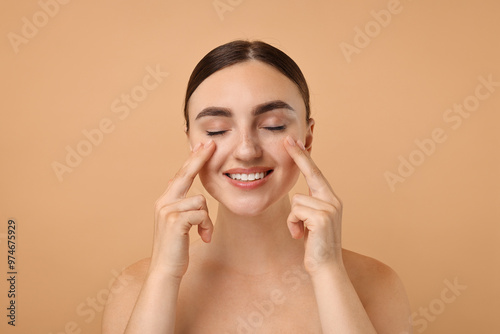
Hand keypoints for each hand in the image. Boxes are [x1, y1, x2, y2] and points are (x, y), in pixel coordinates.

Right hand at [149, 140, 215, 278]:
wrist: (166, 270)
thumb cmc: (175, 248)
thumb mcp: (176, 222)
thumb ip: (179, 204)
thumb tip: (180, 184)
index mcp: (164, 201)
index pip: (181, 175)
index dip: (192, 159)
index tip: (202, 145)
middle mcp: (163, 202)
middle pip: (185, 174)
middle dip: (199, 158)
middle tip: (211, 144)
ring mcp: (167, 210)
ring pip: (201, 201)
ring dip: (207, 220)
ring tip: (204, 233)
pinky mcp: (175, 221)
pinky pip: (201, 214)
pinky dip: (206, 227)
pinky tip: (203, 237)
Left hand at [283, 136, 342, 274]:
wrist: (326, 268)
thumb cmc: (315, 245)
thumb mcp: (312, 222)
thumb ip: (309, 207)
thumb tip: (298, 198)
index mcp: (330, 200)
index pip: (316, 174)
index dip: (304, 157)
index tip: (294, 142)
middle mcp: (333, 201)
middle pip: (311, 174)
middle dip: (299, 156)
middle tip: (288, 139)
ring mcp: (329, 208)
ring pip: (296, 200)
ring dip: (293, 218)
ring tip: (302, 233)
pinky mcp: (322, 217)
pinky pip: (295, 212)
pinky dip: (293, 225)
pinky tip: (301, 237)